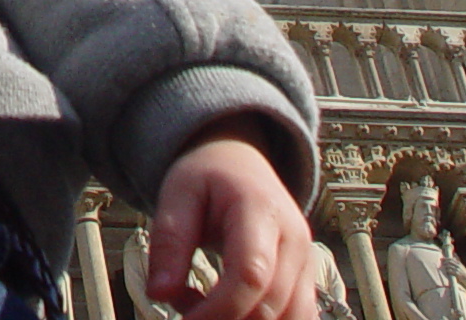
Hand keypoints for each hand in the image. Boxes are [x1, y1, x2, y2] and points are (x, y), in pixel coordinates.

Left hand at [148, 116, 313, 319]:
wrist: (240, 162)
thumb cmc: (207, 176)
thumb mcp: (177, 194)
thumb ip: (169, 242)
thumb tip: (159, 294)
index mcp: (261, 210)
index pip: (251, 274)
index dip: (218, 308)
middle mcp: (294, 239)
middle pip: (269, 305)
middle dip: (223, 319)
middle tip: (183, 304)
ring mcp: (306, 261)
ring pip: (289, 319)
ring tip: (204, 304)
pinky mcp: (307, 280)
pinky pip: (297, 318)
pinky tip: (228, 310)